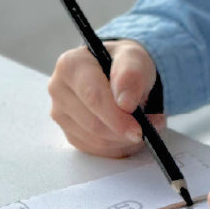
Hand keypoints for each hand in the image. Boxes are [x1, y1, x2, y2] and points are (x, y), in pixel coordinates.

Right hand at [47, 39, 166, 157]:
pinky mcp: (69, 132)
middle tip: (151, 126)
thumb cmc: (124, 65)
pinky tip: (128, 133)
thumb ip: (131, 74)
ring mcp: (60, 114)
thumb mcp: (135, 58)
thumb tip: (125, 102)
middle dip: (125, 130)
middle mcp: (58, 90)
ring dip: (124, 140)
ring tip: (143, 125)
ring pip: (95, 140)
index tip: (140, 128)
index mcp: (70, 65)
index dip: (117, 117)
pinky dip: (118, 146)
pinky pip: (95, 149)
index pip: (92, 98)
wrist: (121, 75)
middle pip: (93, 123)